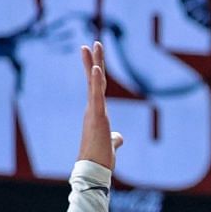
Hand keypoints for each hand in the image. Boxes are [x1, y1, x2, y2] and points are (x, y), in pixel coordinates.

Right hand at [78, 41, 123, 169]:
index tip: (96, 58)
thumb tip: (118, 137)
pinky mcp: (97, 116)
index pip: (97, 88)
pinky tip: (97, 67)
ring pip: (94, 83)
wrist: (94, 169)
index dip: (96, 73)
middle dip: (94, 60)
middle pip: (95, 80)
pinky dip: (96, 80)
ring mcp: (94, 111)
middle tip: (94, 42)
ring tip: (92, 46)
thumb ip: (115, 138)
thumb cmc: (100, 158)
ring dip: (94, 63)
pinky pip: (96, 95)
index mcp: (97, 113)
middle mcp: (93, 109)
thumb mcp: (110, 144)